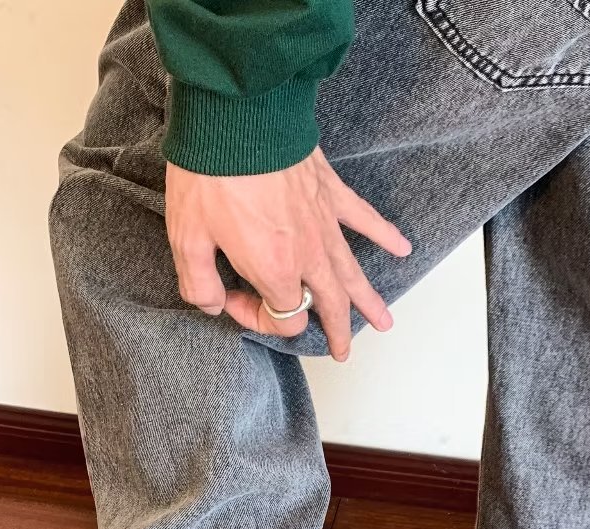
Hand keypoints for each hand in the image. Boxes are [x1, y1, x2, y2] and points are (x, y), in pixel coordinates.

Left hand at [165, 147, 411, 361]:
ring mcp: (324, 224)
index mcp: (275, 271)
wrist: (237, 116)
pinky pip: (364, 218)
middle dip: (336, 331)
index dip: (257, 319)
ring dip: (368, 301)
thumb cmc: (210, 175)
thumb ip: (198, 283)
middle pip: (330, 305)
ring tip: (384, 323)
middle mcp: (307, 255)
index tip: (231, 298)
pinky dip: (384, 234)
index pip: (282, 316)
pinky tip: (402, 247)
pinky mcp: (329, 193)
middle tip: (342, 352)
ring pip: (352, 273)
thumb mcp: (187, 238)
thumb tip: (210, 304)